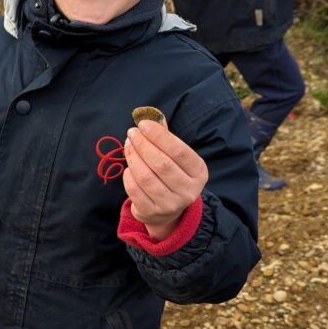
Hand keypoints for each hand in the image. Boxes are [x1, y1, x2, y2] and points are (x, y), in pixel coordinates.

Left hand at [123, 120, 207, 239]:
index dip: (159, 136)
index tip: (143, 124)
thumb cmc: (170, 174)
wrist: (166, 210)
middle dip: (143, 145)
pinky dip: (128, 175)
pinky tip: (128, 166)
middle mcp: (188, 190)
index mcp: (199, 172)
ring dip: (133, 158)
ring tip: (128, 146)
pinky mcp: (152, 212)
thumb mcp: (174, 156)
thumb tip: (152, 116)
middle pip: (161, 164)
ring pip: (146, 177)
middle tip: (131, 133)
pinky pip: (134, 190)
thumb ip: (165, 137)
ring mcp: (171, 205)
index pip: (178, 151)